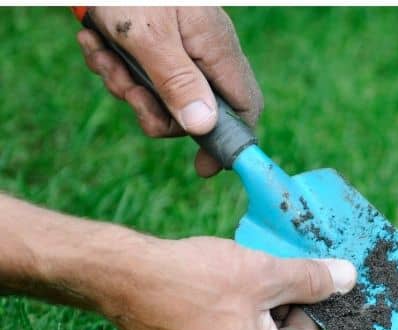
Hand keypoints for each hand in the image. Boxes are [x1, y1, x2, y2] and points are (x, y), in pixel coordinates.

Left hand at [76, 7, 262, 176]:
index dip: (229, 142)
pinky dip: (115, 66)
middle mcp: (205, 52)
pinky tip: (95, 42)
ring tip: (102, 55)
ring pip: (162, 95)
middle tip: (127, 91)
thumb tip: (203, 128)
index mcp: (217, 49)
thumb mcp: (147, 36)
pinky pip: (142, 74)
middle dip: (154, 109)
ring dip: (126, 85)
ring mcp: (180, 48)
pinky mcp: (154, 43)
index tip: (202, 167)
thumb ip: (178, 83)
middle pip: (194, 110)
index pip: (245, 108)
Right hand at [100, 236, 355, 329]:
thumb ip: (312, 280)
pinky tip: (201, 302)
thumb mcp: (265, 273)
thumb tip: (349, 279)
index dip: (304, 308)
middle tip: (256, 283)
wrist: (124, 279)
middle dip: (274, 314)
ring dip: (247, 320)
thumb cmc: (197, 277)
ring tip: (227, 290)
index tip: (285, 284)